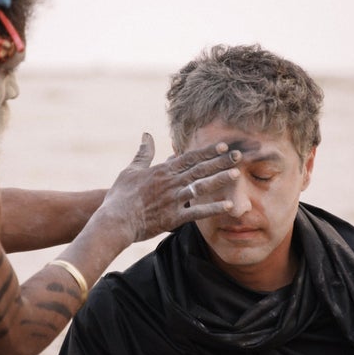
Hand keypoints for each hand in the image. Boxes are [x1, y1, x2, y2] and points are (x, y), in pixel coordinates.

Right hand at [101, 133, 240, 242]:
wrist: (115, 220)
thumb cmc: (120, 195)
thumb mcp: (131, 170)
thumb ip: (143, 153)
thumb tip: (147, 134)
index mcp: (162, 171)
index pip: (189, 158)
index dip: (207, 152)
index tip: (223, 146)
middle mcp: (170, 183)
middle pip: (199, 169)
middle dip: (220, 162)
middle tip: (238, 156)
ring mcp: (173, 200)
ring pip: (200, 187)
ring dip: (219, 180)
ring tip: (236, 174)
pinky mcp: (173, 218)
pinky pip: (196, 212)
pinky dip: (212, 209)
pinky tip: (228, 206)